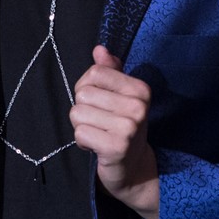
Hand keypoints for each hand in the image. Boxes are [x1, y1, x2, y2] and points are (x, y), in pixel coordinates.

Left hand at [70, 45, 158, 218]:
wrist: (135, 169)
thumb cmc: (123, 128)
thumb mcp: (120, 97)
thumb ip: (110, 71)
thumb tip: (99, 49)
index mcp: (140, 89)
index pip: (94, 72)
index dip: (87, 88)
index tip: (101, 104)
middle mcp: (138, 106)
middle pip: (83, 93)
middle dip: (83, 109)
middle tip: (100, 123)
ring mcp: (129, 127)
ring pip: (78, 113)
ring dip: (82, 127)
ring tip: (99, 134)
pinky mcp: (117, 147)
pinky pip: (80, 133)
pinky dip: (83, 142)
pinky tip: (97, 147)